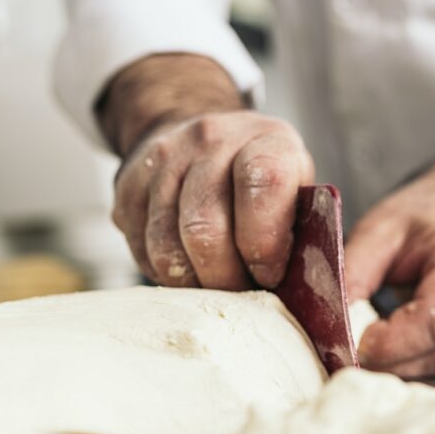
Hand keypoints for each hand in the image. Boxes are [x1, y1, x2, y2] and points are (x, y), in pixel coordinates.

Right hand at [113, 111, 313, 287]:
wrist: (205, 136)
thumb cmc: (263, 181)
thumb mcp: (298, 192)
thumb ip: (303, 235)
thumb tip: (306, 297)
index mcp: (266, 140)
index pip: (263, 184)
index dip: (265, 243)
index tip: (269, 275)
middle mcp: (211, 140)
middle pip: (205, 228)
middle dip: (226, 279)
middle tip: (241, 293)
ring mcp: (164, 159)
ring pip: (167, 246)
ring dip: (194, 283)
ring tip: (216, 286)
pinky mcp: (128, 185)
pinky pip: (140, 248)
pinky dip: (165, 273)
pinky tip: (189, 268)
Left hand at [345, 148, 434, 376]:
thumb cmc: (422, 217)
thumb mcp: (378, 231)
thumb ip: (354, 276)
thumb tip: (333, 327)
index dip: (394, 341)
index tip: (355, 343)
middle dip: (391, 359)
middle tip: (348, 354)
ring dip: (400, 365)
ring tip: (365, 350)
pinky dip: (414, 361)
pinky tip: (390, 348)